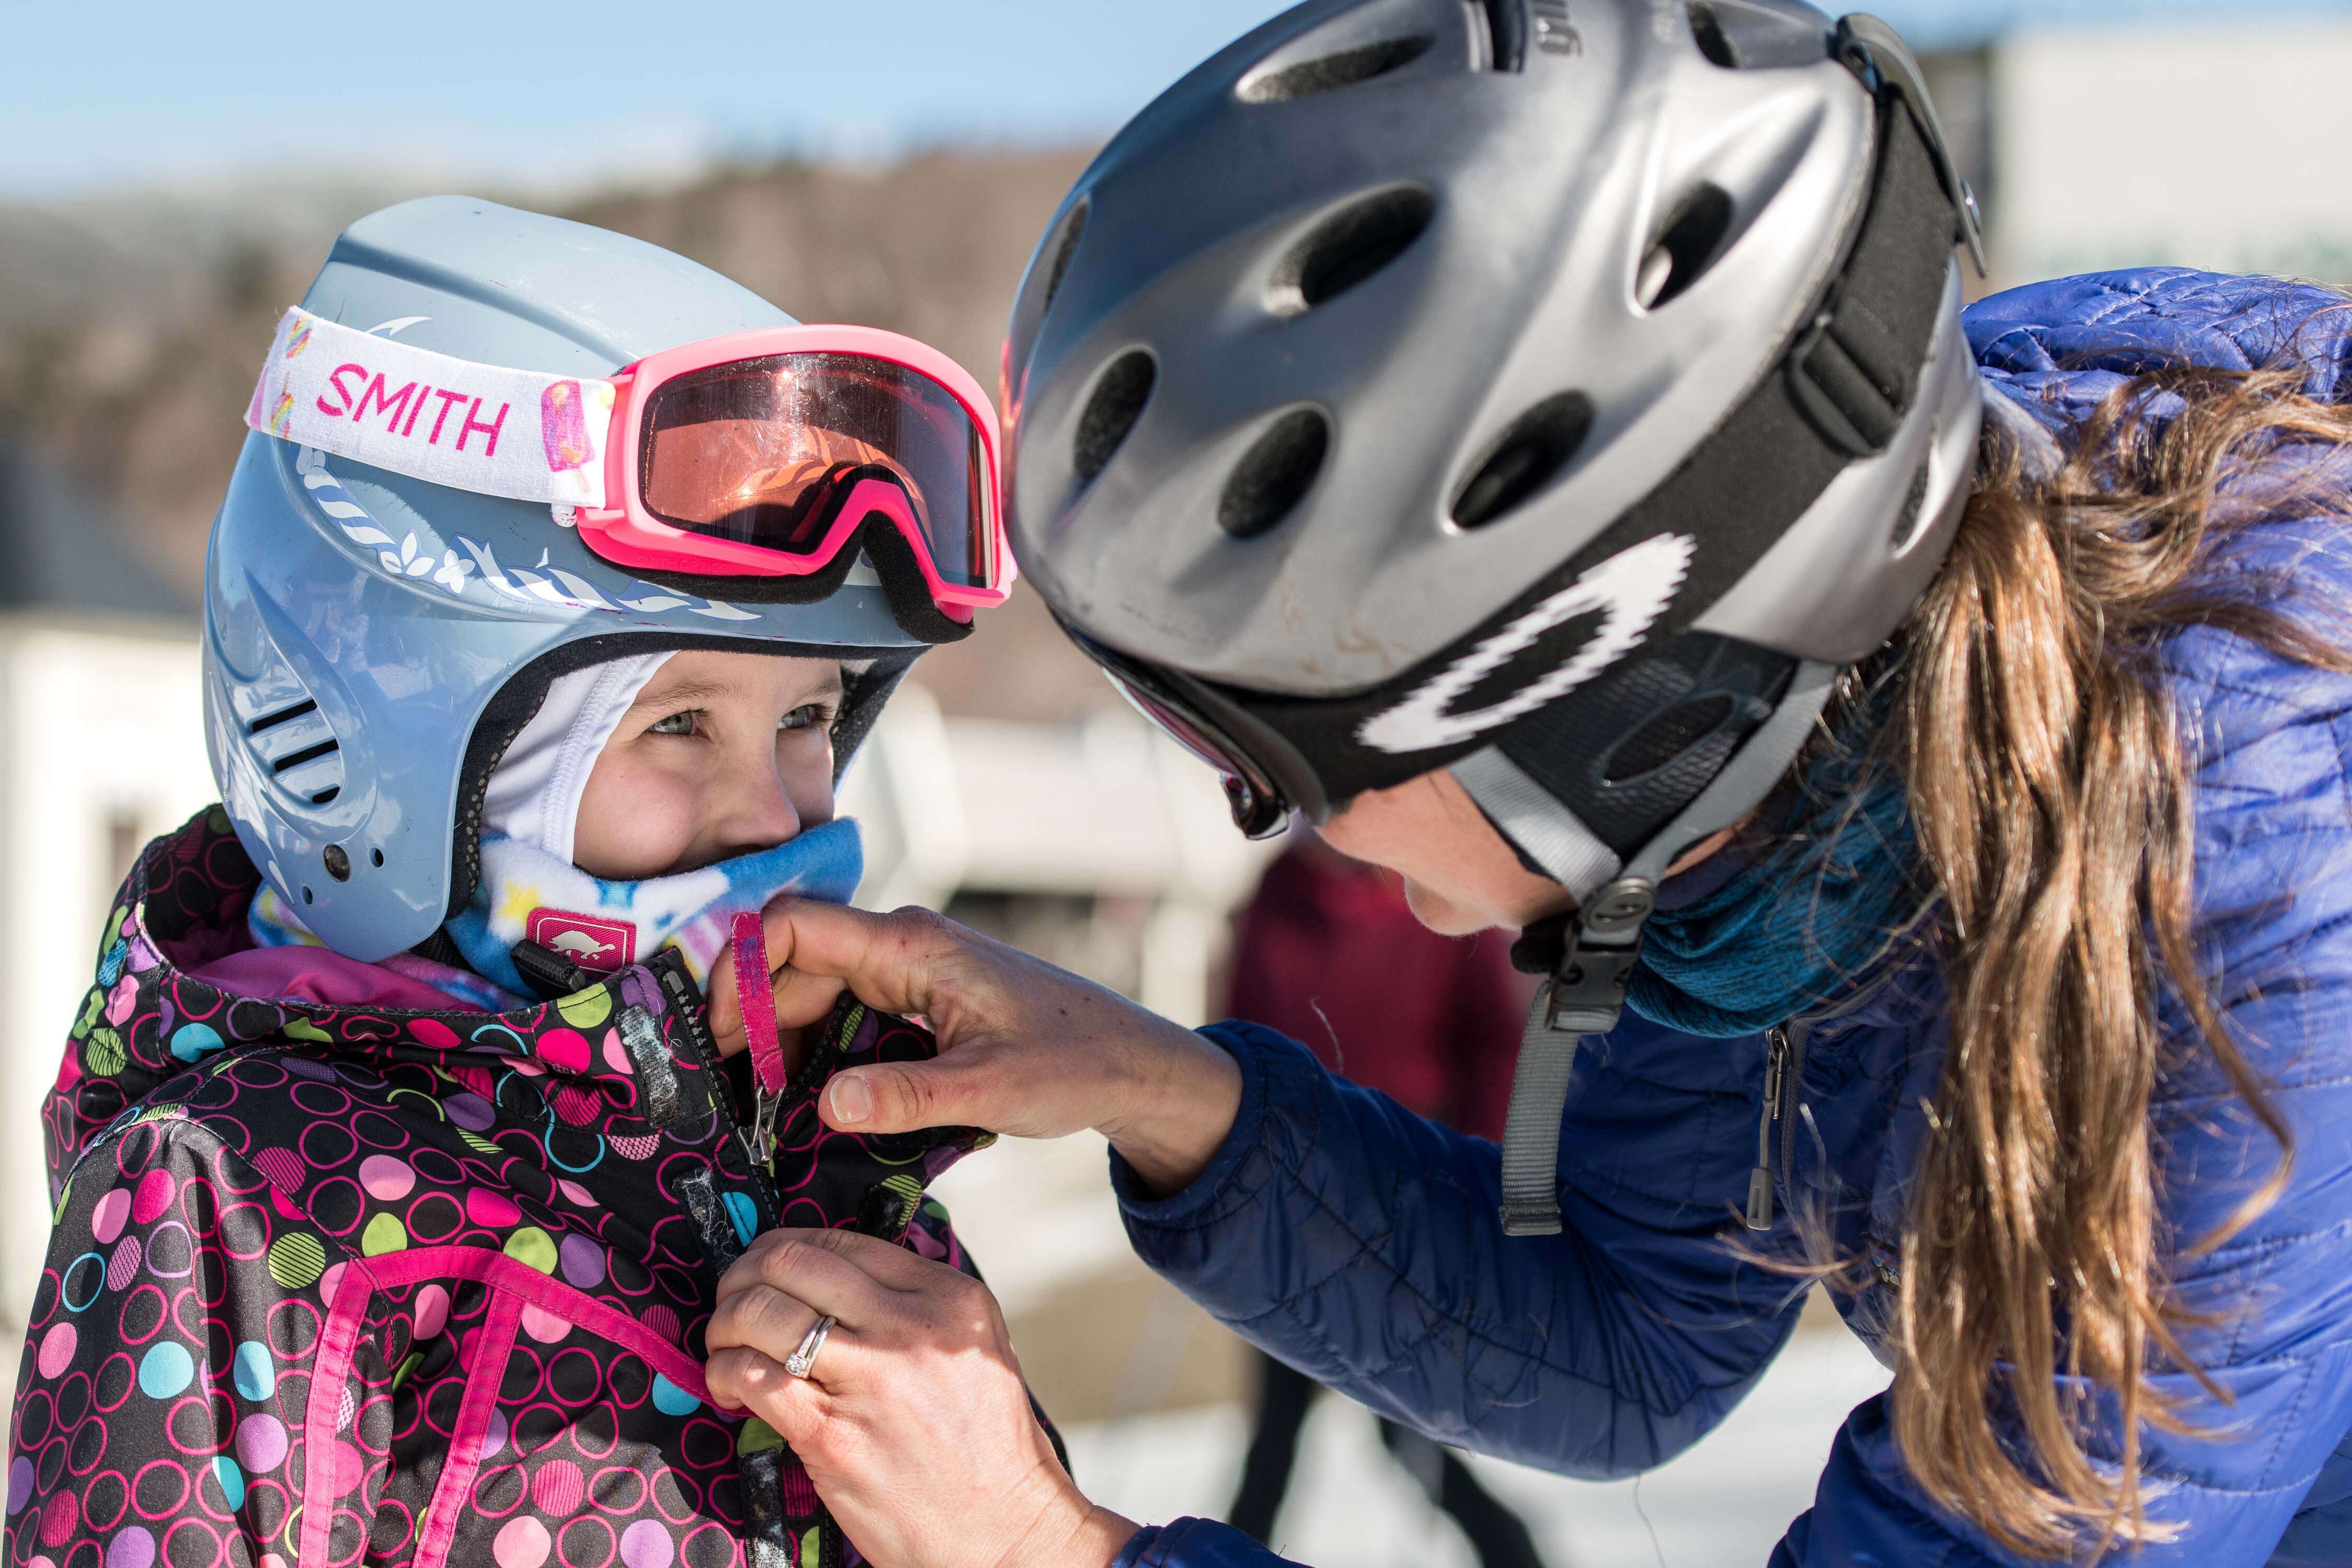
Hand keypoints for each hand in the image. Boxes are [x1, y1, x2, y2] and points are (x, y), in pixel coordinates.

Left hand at [704, 1228, 1138, 1567]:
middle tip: (733, 1299)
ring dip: (725, 1323)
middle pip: (793, 1263)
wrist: (1003, 1532)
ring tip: (725, 1345)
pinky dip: (724, 1372)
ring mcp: (870, 1380)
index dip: (787, 1249)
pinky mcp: (831, 1436)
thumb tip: (834, 1282)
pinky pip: (751, 1375)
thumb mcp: (975, 1350)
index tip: (765, 1269)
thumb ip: (916, 1308)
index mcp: (950, 1299)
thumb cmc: (987, 1450)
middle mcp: (911, 1328)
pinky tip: (729, 1386)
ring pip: (761, 1312)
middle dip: (745, 1274)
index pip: (844, 1242)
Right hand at [707, 900, 1242, 1194]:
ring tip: (756, 1107)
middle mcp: (902, 948)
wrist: (1129, 1064)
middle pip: (793, 967)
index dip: (739, 970)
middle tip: (726, 1097)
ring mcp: (908, 972)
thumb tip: (825, 1103)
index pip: (794, 927)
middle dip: (749, 1023)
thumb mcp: (989, 1088)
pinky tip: (803, 1100)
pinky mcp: (916, 1001)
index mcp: (912, 948)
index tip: (713, 1035)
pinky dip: (814, 1051)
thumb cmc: (1073, 1064)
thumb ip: (907, 1096)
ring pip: (813, 992)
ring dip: (779, 1043)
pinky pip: (843, 1013)